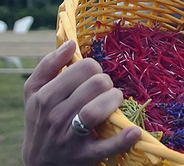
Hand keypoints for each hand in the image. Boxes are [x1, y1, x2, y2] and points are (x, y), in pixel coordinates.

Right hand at [23, 40, 141, 165]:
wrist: (40, 163)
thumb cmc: (42, 120)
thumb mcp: (35, 93)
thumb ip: (49, 65)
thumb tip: (70, 43)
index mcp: (43, 96)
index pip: (81, 68)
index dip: (94, 69)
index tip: (93, 77)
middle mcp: (54, 116)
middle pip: (94, 85)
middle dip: (107, 83)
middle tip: (106, 90)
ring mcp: (69, 137)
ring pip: (95, 111)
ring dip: (114, 101)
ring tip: (115, 101)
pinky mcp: (84, 156)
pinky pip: (106, 146)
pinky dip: (122, 138)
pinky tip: (134, 131)